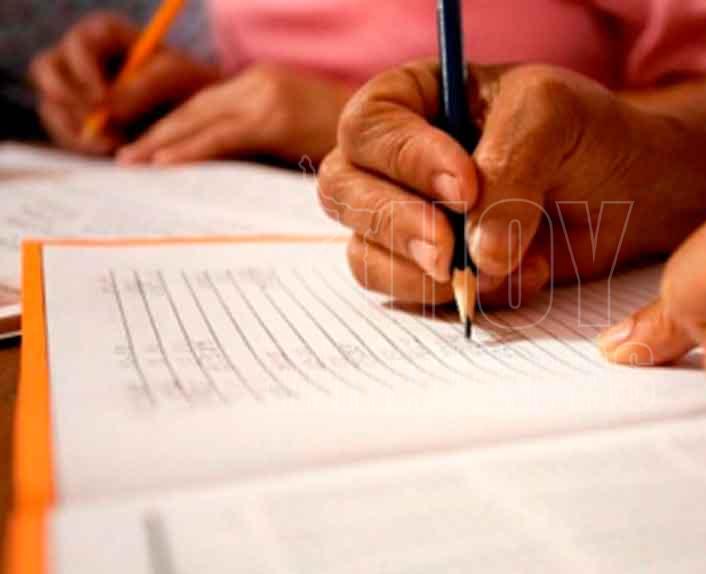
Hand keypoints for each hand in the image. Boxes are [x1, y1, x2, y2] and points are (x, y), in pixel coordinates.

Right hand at [29, 12, 217, 154]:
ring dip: (76, 127)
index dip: (83, 72)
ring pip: (50, 105)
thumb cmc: (189, 85)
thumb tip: (104, 109)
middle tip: (95, 125)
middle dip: (67, 99)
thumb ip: (140, 89)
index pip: (75, 45)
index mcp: (102, 34)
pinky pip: (61, 131)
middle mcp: (79, 57)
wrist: (198, 116)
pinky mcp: (74, 117)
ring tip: (115, 143)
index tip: (102, 100)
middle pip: (44, 70)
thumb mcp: (172, 79)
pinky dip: (81, 144)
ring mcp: (72, 88)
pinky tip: (111, 150)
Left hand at [117, 65, 351, 165]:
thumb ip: (270, 143)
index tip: (145, 147)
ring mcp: (268, 96)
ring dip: (161, 141)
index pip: (206, 104)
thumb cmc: (358, 145)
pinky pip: (222, 135)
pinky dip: (188, 148)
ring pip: (200, 117)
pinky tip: (163, 162)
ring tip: (132, 163)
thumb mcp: (304, 136)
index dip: (172, 125)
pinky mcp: (276, 117)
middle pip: (195, 106)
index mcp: (266, 85)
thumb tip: (235, 174)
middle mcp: (261, 83)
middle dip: (156, 131)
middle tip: (124, 158)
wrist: (397, 126)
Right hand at [318, 61, 705, 305]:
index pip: (370, 127)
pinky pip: (412, 296)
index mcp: (416, 100)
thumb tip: (477, 252)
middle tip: (449, 248)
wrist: (634, 195)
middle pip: (346, 192)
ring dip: (426, 271)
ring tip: (507, 262)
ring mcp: (412, 220)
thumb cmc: (590, 136)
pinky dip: (466, 297)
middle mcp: (399, 162)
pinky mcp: (436, 272)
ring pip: (366, 254)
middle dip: (398, 224)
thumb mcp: (552, 119)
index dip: (406, 161)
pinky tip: (524, 275)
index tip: (465, 186)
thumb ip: (508, 171)